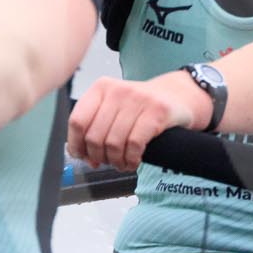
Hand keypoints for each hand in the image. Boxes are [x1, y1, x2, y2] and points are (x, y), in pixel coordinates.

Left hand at [67, 73, 204, 170]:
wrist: (176, 96)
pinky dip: (131, 159)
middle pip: (95, 136)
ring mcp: (139, 99)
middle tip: (107, 163)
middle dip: (99, 157)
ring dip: (116, 162)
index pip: (77, 121)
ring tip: (122, 164)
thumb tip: (81, 154)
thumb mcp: (113, 107)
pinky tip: (134, 161)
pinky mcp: (157, 111)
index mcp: (101, 88)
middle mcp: (118, 90)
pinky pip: (135, 144)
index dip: (77, 145)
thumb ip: (94, 126)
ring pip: (114, 143)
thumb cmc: (140, 106)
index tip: (83, 156)